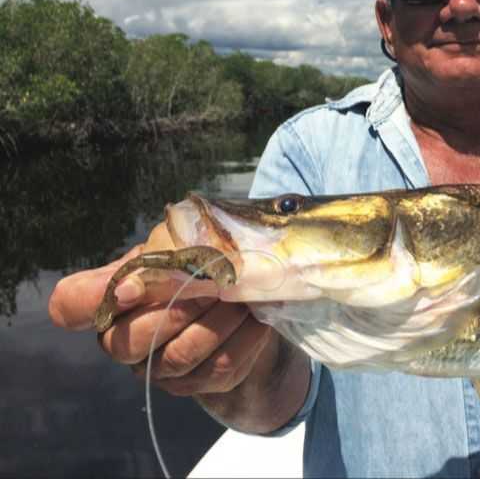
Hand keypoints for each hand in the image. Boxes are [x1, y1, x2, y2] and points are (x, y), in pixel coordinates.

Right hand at [48, 223, 272, 395]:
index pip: (70, 305)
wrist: (248, 307)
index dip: (88, 300)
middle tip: (214, 286)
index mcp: (113, 299)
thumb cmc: (205, 268)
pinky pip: (218, 366)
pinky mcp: (199, 384)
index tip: (129, 289)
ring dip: (217, 322)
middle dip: (178, 308)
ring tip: (242, 300)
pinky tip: (256, 318)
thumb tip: (157, 273)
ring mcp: (159, 369)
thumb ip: (170, 251)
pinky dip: (244, 338)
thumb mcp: (186, 248)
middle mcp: (124, 341)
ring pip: (179, 355)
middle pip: (130, 340)